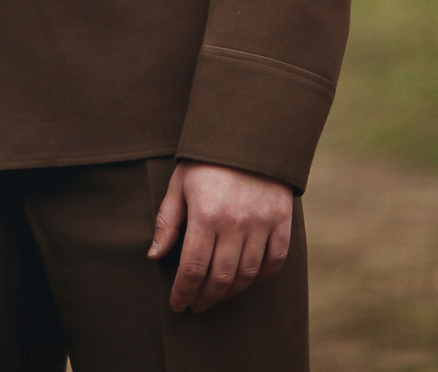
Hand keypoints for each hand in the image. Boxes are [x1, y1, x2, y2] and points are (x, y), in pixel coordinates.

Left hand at [147, 160, 294, 313]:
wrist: (249, 134)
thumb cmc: (207, 160)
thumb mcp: (179, 184)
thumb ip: (168, 222)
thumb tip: (155, 257)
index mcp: (205, 215)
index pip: (192, 268)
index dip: (183, 292)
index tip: (178, 304)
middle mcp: (235, 223)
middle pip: (220, 277)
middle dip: (205, 297)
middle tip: (197, 304)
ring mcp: (261, 223)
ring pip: (247, 274)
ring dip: (230, 292)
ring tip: (217, 295)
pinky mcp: (282, 220)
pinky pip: (275, 260)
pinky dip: (262, 275)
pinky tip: (247, 279)